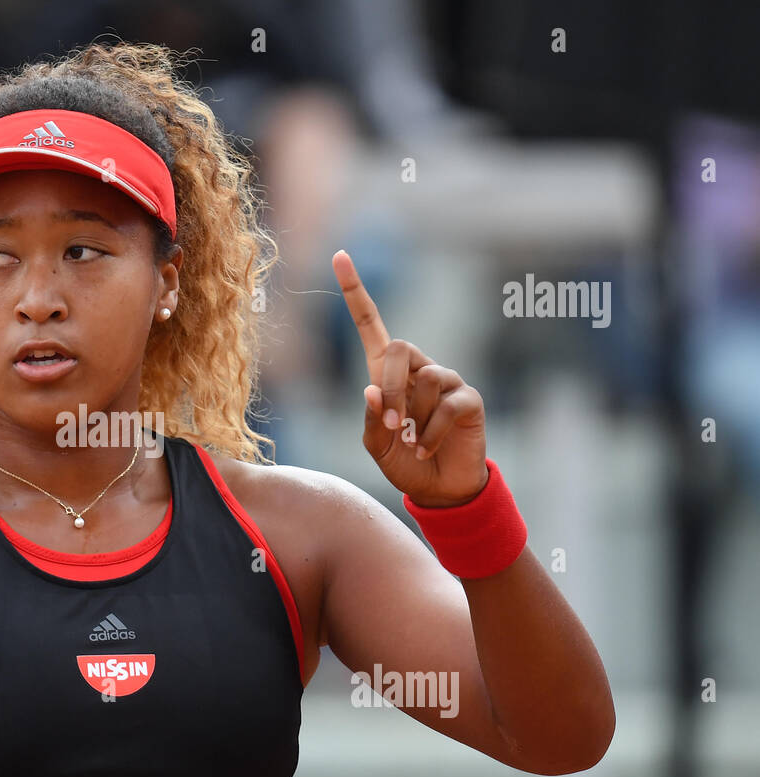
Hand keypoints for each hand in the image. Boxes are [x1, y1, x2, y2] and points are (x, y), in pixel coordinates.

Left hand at [332, 250, 488, 507]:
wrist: (439, 490)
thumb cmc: (404, 462)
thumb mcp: (376, 444)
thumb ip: (372, 419)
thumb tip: (372, 390)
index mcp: (387, 373)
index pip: (371, 324)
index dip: (355, 291)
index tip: (339, 256)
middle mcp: (417, 369)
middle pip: (399, 348)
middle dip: (391, 386)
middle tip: (392, 423)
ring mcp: (445, 381)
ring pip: (425, 377)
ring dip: (413, 413)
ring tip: (412, 440)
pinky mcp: (468, 399)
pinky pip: (447, 405)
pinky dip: (430, 434)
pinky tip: (426, 449)